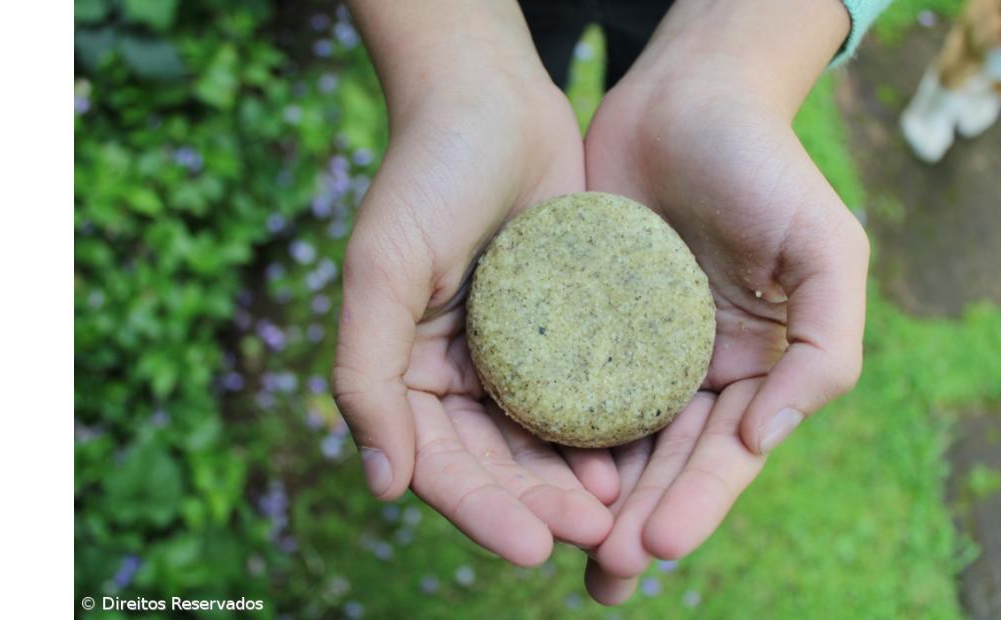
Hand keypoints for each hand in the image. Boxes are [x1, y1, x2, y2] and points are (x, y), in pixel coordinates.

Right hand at [332, 2, 617, 566]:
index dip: (481, 511)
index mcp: (406, 372)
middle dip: (539, 507)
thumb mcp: (380, 269)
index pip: (439, 464)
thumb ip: (366, 377)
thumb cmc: (425, 175)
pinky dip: (604, 428)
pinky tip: (634, 451)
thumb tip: (382, 486)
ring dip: (575, 481)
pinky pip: (584, 392)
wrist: (491, 100)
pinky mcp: (564, 329)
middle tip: (593, 534)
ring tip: (619, 510)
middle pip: (497, 465)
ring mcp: (513, 355)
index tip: (530, 548)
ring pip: (543, 441)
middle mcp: (456, 374)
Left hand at [579, 0, 867, 601]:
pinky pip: (560, 382)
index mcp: (754, 367)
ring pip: (609, 438)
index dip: (696, 501)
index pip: (726, 453)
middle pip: (663, 461)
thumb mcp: (827, 248)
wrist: (686, 98)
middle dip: (636, 520)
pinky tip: (523, 469)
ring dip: (590, 498)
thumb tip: (769, 436)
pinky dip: (548, 431)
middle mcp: (691, 369)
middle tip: (603, 573)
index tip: (657, 545)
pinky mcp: (579, 321)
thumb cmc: (766, 166)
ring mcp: (632, 349)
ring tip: (561, 550)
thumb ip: (825, 345)